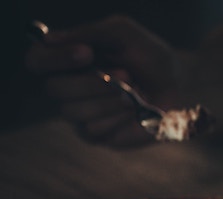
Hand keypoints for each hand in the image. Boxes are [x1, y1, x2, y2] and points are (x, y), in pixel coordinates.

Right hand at [25, 16, 183, 147]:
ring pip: (73, 112)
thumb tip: (48, 39)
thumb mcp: (123, 34)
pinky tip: (135, 111)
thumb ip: (89, 33)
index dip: (55, 58)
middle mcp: (67, 87)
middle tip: (127, 74)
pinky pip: (94, 130)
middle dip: (93, 82)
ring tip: (136, 93)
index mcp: (67, 60)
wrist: (179, 86)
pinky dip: (119, 118)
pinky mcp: (96, 135)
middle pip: (55, 89)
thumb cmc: (150, 57)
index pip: (37, 60)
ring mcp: (80, 113)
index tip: (86, 53)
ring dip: (110, 100)